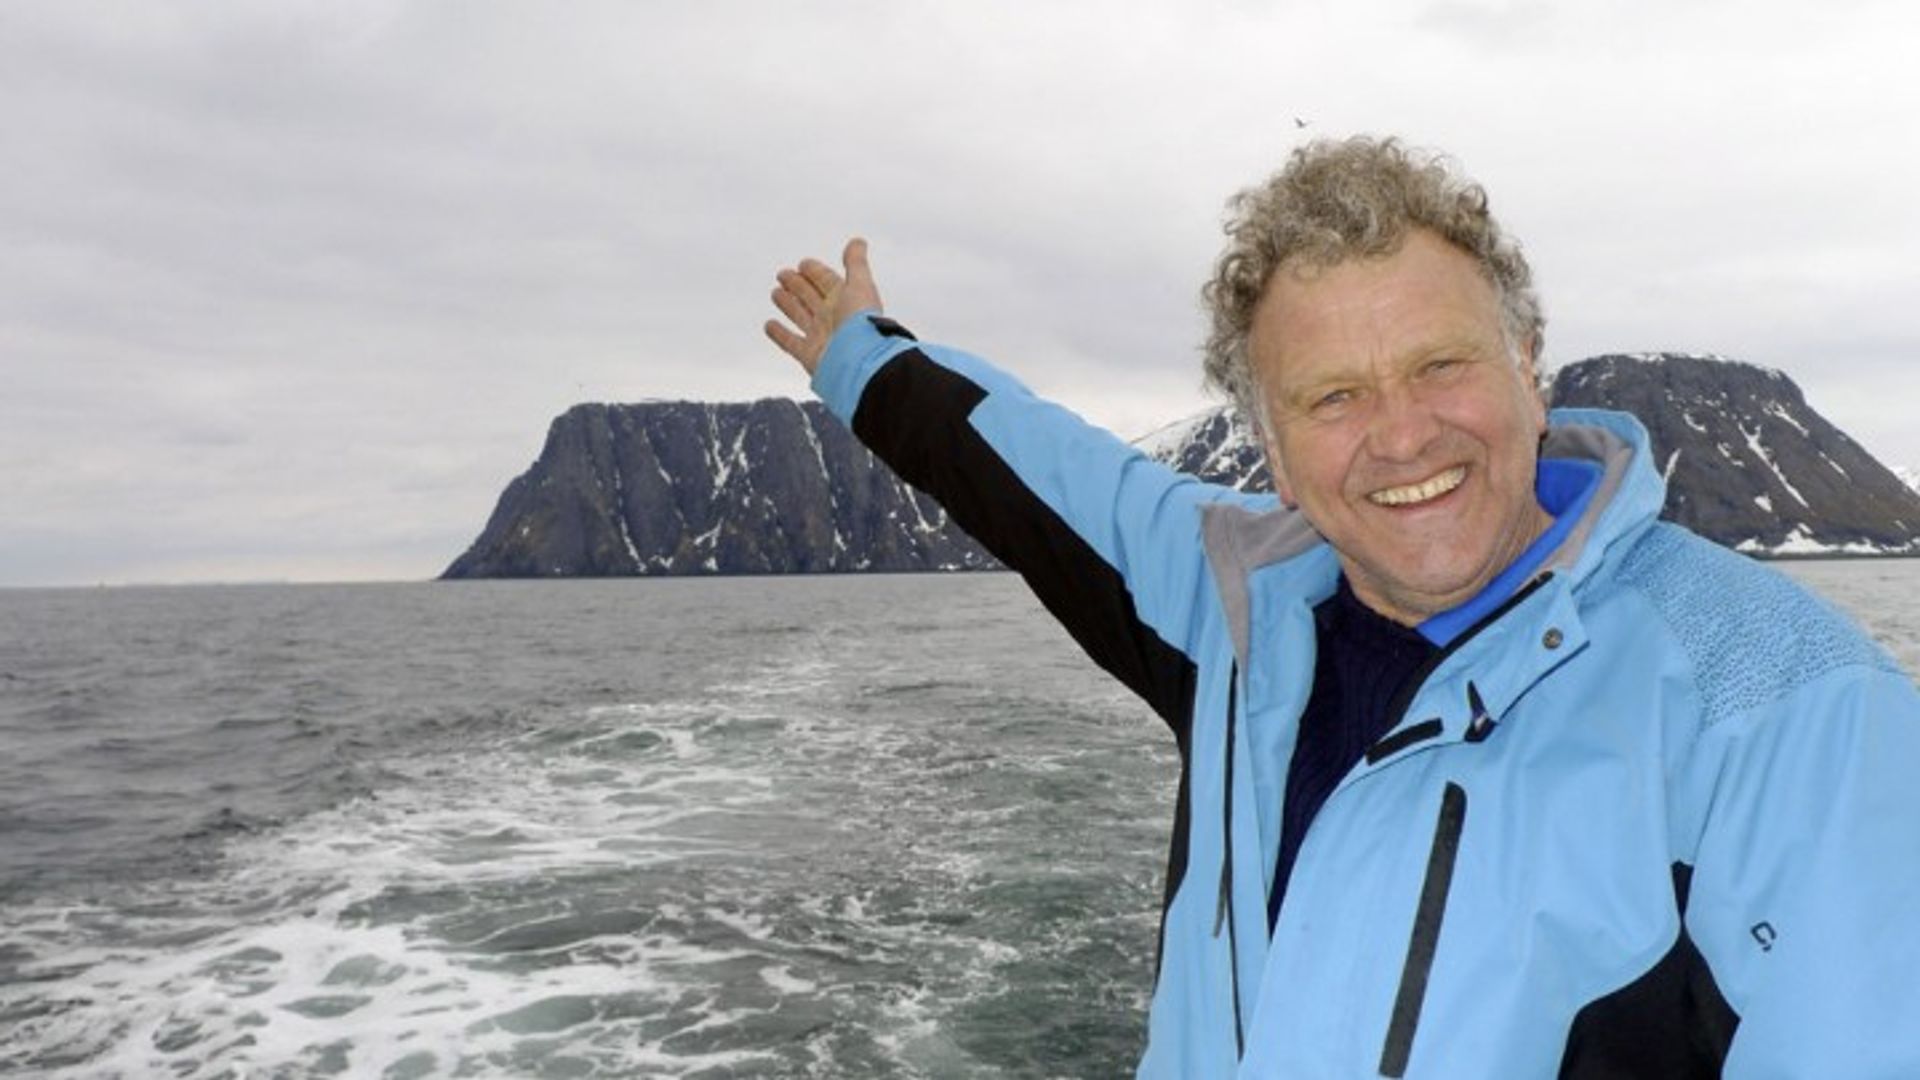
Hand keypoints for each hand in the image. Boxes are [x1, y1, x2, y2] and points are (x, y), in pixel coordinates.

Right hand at [764, 238, 882, 374]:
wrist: (859, 361)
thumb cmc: (861, 323)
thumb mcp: (860, 285)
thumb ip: (856, 263)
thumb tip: (858, 242)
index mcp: (845, 299)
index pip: (827, 280)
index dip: (815, 271)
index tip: (804, 263)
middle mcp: (832, 317)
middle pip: (810, 296)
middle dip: (797, 284)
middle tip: (783, 274)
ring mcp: (820, 336)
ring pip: (800, 315)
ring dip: (787, 304)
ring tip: (776, 292)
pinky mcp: (809, 355)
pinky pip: (790, 342)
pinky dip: (779, 333)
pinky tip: (769, 325)